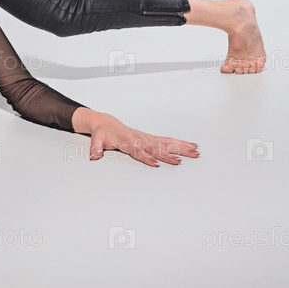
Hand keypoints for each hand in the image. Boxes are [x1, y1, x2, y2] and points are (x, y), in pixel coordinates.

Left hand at [74, 108, 199, 166]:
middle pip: (156, 148)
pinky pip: (167, 141)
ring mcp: (147, 138)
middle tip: (179, 162)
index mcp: (127, 141)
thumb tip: (94, 156)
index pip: (137, 150)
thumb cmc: (102, 133)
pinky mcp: (151, 138)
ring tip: (195, 152)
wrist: (106, 123)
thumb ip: (95, 148)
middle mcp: (139, 139)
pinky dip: (180, 143)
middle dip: (168, 155)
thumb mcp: (96, 140)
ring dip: (181, 148)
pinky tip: (191, 146)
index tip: (155, 164)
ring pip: (166, 143)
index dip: (146, 157)